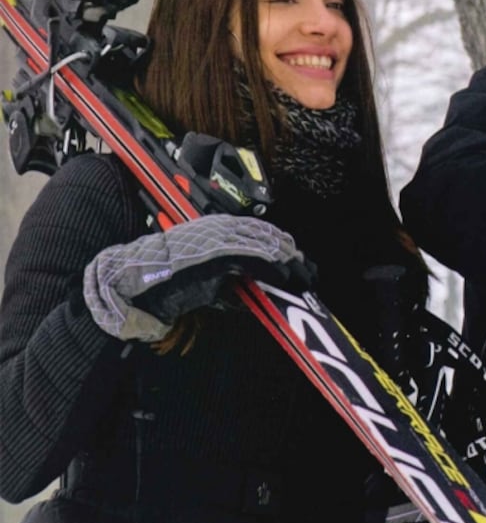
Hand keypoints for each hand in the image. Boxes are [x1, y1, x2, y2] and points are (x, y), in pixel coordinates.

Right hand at [83, 214, 312, 341]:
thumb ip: (227, 283)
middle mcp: (221, 228)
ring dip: (288, 262)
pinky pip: (254, 257)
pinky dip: (273, 267)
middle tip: (309, 271)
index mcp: (218, 230)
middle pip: (268, 236)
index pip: (258, 233)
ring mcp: (220, 237)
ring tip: (305, 276)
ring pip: (265, 244)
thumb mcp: (203, 281)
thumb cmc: (166, 283)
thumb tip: (246, 294)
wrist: (139, 282)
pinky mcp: (218, 251)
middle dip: (291, 255)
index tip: (298, 262)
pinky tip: (287, 277)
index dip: (280, 247)